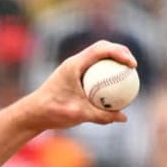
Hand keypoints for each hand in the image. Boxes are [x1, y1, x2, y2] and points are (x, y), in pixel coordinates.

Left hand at [18, 40, 135, 129]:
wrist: (32, 113)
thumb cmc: (51, 111)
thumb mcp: (78, 114)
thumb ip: (101, 116)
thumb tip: (123, 117)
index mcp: (74, 65)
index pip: (100, 49)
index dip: (120, 52)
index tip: (132, 65)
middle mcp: (74, 63)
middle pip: (102, 49)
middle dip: (120, 52)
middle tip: (133, 66)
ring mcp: (74, 70)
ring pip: (98, 59)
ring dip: (113, 62)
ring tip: (129, 75)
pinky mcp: (75, 78)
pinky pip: (94, 72)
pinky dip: (106, 75)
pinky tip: (116, 89)